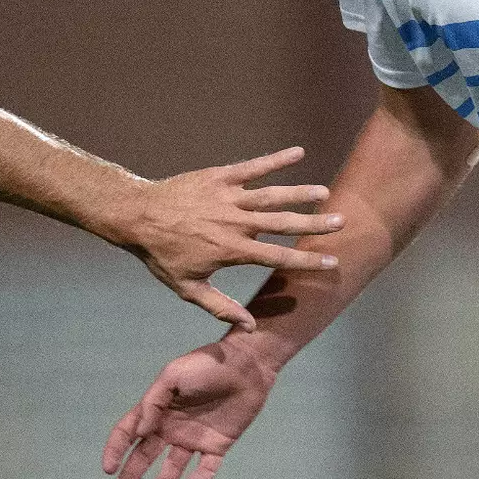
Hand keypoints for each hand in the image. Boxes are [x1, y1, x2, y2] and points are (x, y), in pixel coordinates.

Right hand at [104, 339, 277, 478]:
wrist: (246, 364)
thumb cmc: (207, 365)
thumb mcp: (172, 376)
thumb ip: (153, 403)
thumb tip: (139, 433)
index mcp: (158, 410)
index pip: (128, 432)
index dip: (115, 449)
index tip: (109, 468)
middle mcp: (172, 427)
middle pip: (144, 455)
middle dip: (131, 475)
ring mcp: (194, 438)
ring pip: (173, 467)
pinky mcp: (217, 445)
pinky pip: (206, 468)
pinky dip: (200, 478)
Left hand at [115, 146, 343, 329]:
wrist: (137, 216)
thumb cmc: (162, 255)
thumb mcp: (188, 287)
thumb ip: (220, 306)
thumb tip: (249, 326)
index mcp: (232, 250)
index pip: (277, 257)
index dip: (306, 260)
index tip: (331, 261)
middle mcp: (236, 223)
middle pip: (283, 223)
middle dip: (314, 224)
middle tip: (340, 222)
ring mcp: (229, 197)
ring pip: (272, 195)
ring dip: (300, 193)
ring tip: (325, 192)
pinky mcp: (220, 176)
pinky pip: (253, 167)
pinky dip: (276, 159)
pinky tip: (298, 152)